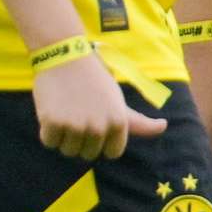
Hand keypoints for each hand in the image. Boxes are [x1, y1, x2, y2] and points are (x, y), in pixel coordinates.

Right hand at [31, 56, 161, 159]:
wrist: (65, 56)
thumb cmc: (94, 80)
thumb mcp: (118, 100)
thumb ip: (138, 121)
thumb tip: (164, 126)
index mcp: (119, 123)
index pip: (110, 153)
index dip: (100, 141)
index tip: (94, 121)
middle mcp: (99, 127)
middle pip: (87, 154)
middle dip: (80, 139)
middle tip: (77, 114)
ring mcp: (76, 125)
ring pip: (68, 150)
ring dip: (63, 137)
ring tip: (65, 112)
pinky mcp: (54, 122)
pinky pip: (49, 142)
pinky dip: (47, 131)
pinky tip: (52, 112)